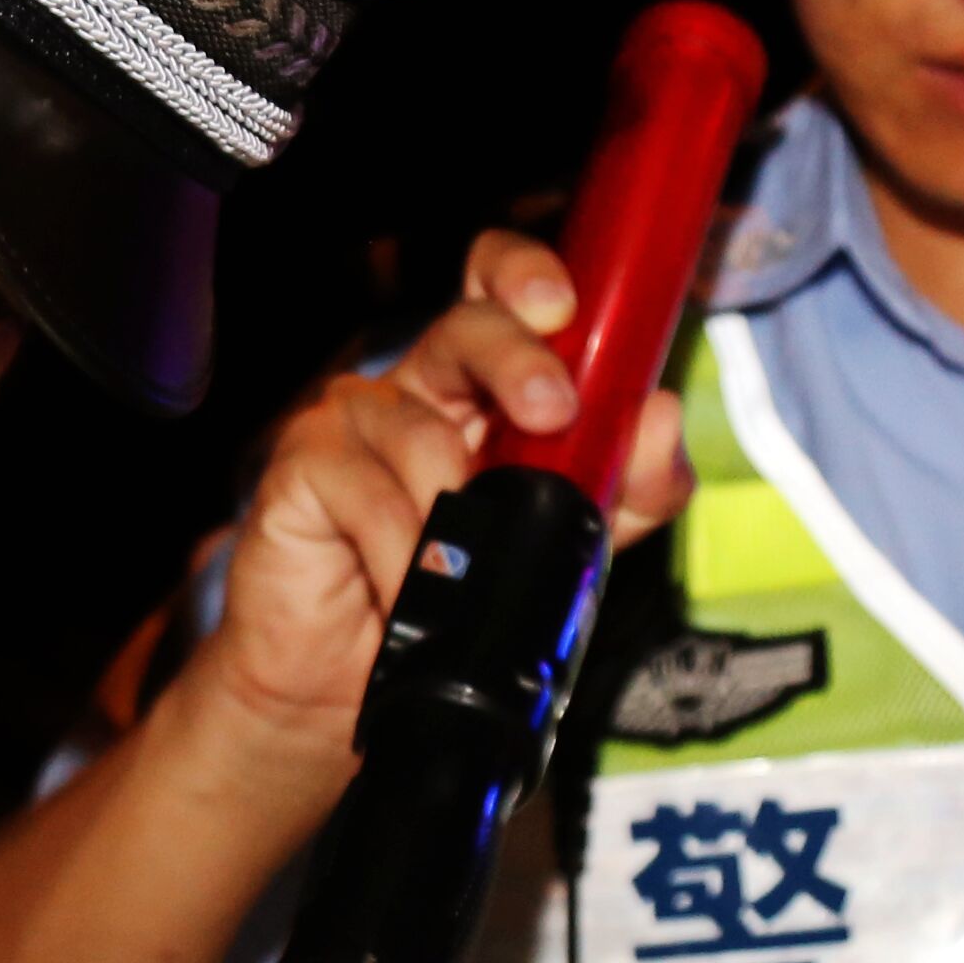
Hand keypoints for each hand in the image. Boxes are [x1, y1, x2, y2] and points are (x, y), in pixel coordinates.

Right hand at [181, 228, 693, 772]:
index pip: (499, 290)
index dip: (526, 275)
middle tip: (553, 410)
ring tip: (462, 573)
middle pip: (468, 325)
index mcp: (482, 388)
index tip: (563, 305)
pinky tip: (406, 592)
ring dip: (459, 516)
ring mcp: (353, 421)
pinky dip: (403, 555)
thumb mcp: (563, 547)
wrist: (348, 687)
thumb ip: (625, 491)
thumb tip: (661, 421)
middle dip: (518, 358)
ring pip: (423, 430)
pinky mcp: (302, 467)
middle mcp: (419, 387)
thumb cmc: (450, 600)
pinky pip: (368, 494)